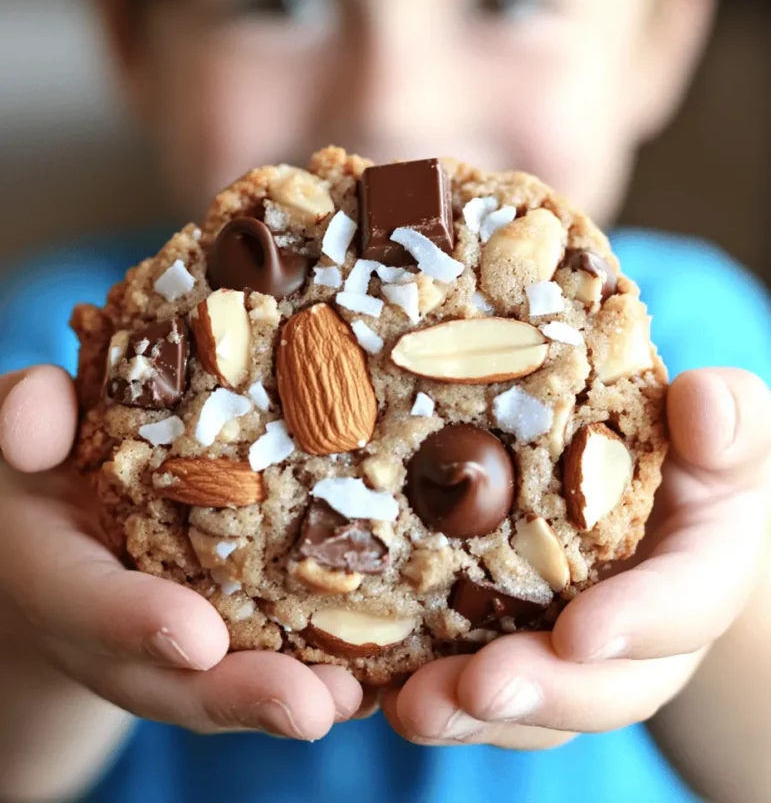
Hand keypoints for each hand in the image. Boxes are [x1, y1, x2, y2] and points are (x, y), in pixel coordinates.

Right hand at [0, 366, 362, 738]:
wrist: (62, 510)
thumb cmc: (52, 452)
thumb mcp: (28, 427)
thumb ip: (27, 416)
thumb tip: (33, 423)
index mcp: (52, 570)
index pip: (85, 602)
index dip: (135, 624)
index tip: (197, 638)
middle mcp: (106, 625)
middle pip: (166, 676)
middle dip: (235, 695)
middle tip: (307, 708)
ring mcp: (157, 640)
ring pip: (214, 685)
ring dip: (281, 699)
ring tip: (352, 702)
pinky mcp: (210, 632)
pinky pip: (254, 661)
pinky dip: (307, 674)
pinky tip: (370, 680)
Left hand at [381, 368, 770, 748]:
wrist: (647, 488)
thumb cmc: (685, 448)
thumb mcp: (718, 427)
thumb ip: (727, 418)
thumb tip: (700, 401)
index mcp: (699, 576)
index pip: (683, 606)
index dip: (636, 623)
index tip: (579, 632)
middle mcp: (643, 636)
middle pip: (602, 685)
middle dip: (541, 691)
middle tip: (478, 688)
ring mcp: (578, 653)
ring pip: (536, 706)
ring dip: (474, 713)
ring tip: (414, 706)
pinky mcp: (518, 647)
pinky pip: (482, 689)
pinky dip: (436, 695)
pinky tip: (380, 689)